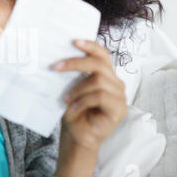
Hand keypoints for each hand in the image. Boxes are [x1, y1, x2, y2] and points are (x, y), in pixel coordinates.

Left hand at [52, 39, 126, 176]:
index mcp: (106, 75)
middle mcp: (116, 83)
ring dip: (77, 88)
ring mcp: (120, 96)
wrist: (76, 135)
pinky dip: (83, 101)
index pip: (103, 55)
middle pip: (100, 64)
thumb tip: (59, 57)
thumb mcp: (70, 88)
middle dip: (76, 63)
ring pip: (99, 81)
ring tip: (65, 98)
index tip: (74, 41)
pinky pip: (100, 96)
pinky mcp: (119, 110)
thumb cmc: (73, 111)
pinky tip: (73, 108)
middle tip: (56, 67)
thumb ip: (73, 74)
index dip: (91, 46)